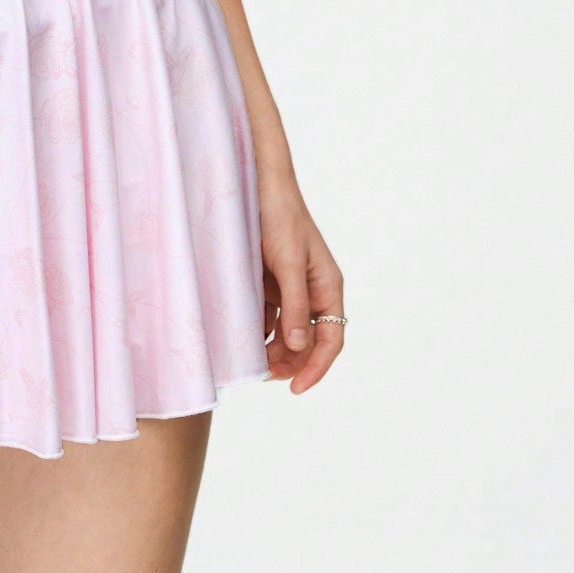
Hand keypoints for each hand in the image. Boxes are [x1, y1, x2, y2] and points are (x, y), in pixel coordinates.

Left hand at [256, 165, 344, 393]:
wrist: (256, 184)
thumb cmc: (280, 218)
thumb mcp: (288, 262)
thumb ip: (295, 304)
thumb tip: (300, 346)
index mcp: (328, 286)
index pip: (331, 339)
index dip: (316, 368)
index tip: (295, 389)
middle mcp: (313, 290)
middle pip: (309, 341)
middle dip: (291, 362)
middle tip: (263, 375)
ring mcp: (291, 287)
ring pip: (287, 332)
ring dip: (273, 350)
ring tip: (251, 363)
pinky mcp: (270, 282)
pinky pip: (268, 316)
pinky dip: (258, 331)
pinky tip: (242, 340)